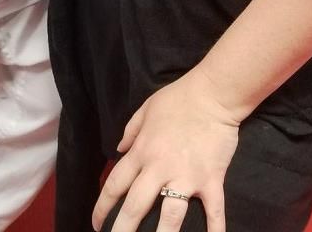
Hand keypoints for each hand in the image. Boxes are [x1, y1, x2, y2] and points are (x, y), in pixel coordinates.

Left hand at [92, 70, 239, 231]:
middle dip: (122, 231)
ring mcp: (187, 176)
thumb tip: (118, 150)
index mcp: (142, 151)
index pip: (115, 184)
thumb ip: (130, 131)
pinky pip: (214, 211)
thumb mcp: (146, 108)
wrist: (213, 94)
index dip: (102, 208)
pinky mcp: (211, 179)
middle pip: (136, 206)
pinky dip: (215, 230)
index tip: (97, 224)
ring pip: (171, 216)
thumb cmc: (178, 98)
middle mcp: (160, 168)